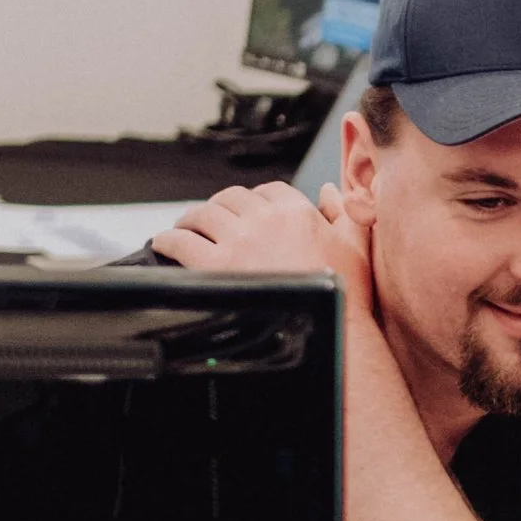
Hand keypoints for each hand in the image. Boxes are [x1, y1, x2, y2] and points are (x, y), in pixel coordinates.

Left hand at [152, 179, 370, 300]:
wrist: (332, 330)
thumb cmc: (346, 294)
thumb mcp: (356, 247)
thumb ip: (345, 214)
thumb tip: (329, 191)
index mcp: (298, 212)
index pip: (269, 190)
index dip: (257, 198)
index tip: (250, 211)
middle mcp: (265, 220)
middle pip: (231, 197)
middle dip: (221, 206)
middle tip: (213, 219)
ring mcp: (239, 241)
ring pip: (202, 214)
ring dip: (191, 219)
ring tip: (185, 228)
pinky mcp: (216, 265)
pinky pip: (180, 242)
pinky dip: (168, 240)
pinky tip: (164, 245)